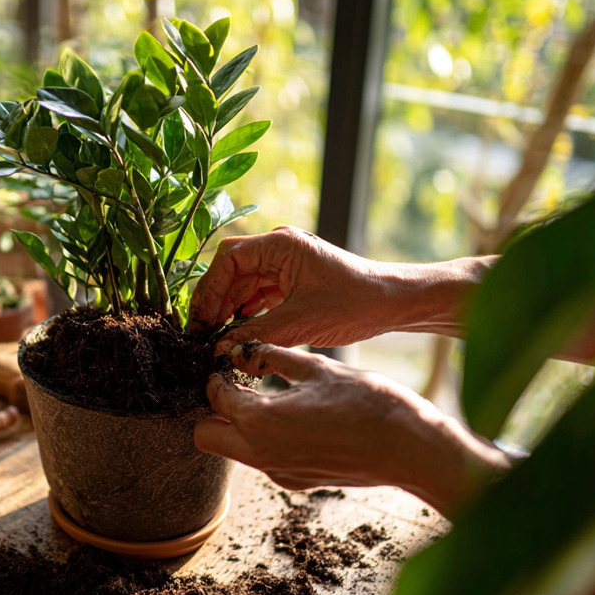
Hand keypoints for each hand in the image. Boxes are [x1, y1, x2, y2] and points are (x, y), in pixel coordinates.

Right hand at [188, 226, 494, 353]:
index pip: (228, 259)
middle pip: (231, 272)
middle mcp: (278, 249)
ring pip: (242, 286)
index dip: (208, 290)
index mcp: (280, 244)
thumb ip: (255, 334)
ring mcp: (284, 265)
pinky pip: (258, 296)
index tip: (200, 321)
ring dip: (229, 312)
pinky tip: (237, 337)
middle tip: (202, 337)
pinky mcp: (291, 282)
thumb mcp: (299, 323)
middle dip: (215, 304)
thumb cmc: (355, 303)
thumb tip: (219, 350)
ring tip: (217, 341)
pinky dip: (246, 315)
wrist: (394, 304)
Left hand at [193, 343, 509, 514]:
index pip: (214, 396)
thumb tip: (244, 347)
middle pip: (205, 435)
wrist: (409, 448)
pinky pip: (262, 459)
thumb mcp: (317, 367)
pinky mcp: (296, 481)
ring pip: (233, 450)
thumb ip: (273, 356)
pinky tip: (294, 418)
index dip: (217, 374)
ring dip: (238, 425)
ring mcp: (278, 472)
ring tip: (266, 396)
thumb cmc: (368, 402)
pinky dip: (264, 439)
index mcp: (261, 420)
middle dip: (212, 409)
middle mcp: (261, 454)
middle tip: (236, 384)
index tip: (229, 361)